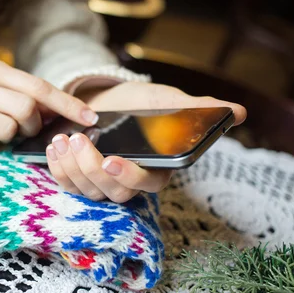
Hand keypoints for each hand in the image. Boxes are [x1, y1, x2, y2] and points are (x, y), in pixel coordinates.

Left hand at [46, 81, 246, 202]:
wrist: (110, 99)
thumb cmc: (143, 102)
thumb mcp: (169, 100)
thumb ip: (198, 109)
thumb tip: (239, 112)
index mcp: (155, 169)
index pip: (146, 185)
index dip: (130, 177)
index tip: (112, 160)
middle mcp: (129, 182)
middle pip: (112, 193)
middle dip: (91, 169)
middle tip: (79, 141)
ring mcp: (102, 184)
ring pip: (87, 191)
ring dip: (71, 167)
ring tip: (63, 140)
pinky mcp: (80, 179)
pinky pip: (67, 183)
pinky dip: (57, 167)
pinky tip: (54, 146)